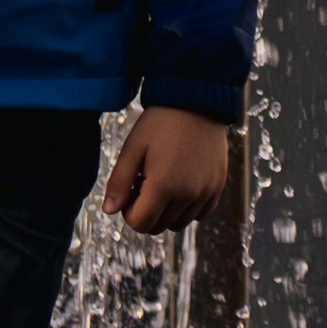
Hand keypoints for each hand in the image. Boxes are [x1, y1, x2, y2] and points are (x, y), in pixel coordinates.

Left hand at [102, 104, 230, 233]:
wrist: (196, 100)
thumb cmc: (159, 123)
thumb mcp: (133, 148)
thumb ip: (119, 182)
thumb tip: (109, 211)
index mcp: (164, 186)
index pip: (140, 223)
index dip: (129, 211)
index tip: (131, 189)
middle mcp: (188, 194)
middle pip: (158, 226)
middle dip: (146, 211)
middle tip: (144, 183)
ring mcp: (206, 192)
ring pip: (179, 223)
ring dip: (166, 211)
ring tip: (163, 181)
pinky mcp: (218, 187)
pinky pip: (200, 214)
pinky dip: (187, 207)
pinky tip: (180, 183)